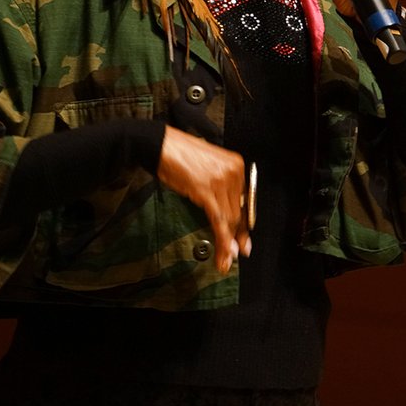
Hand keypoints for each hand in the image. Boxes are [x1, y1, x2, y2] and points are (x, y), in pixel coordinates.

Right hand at [157, 126, 251, 273]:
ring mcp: (221, 181)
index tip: (243, 239)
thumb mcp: (207, 167)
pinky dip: (222, 240)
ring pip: (230, 219)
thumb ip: (219, 185)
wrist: (160, 145)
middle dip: (237, 236)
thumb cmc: (179, 154)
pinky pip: (219, 220)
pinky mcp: (207, 191)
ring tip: (227, 260)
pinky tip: (223, 253)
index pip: (244, 200)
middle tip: (237, 254)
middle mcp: (233, 172)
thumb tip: (223, 211)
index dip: (244, 223)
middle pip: (238, 211)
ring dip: (228, 243)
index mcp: (235, 165)